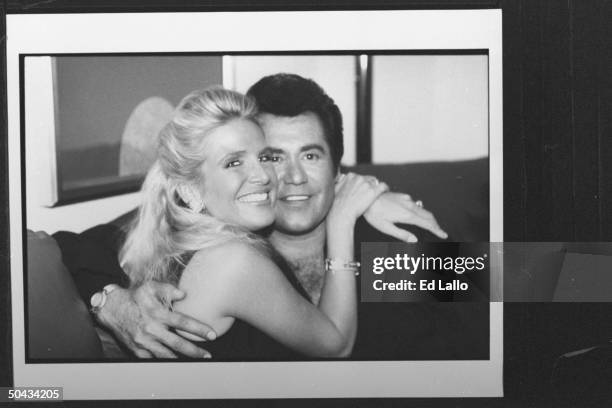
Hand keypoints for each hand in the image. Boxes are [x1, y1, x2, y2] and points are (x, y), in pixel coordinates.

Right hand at [95, 281, 216, 358]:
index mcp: (157, 313)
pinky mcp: (137, 351)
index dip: (199, 329)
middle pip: (177, 344)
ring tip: (196, 361)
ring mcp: (144, 342)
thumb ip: (168, 289)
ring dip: (182, 359)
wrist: (112, 309)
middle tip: (208, 355)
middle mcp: (151, 329)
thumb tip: (184, 294)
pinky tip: (177, 362)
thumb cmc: (136, 297)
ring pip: (167, 355)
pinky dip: (166, 361)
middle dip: (195, 351)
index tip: (212, 335)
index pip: (182, 322)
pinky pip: (154, 359)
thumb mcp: (151, 287)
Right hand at [330, 173, 388, 223]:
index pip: (361, 177)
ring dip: (377, 188)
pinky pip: (383, 186)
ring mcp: (366, 184)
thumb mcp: (336, 189)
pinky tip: (386, 192)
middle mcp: (359, 178)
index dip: (363, 183)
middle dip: (370, 185)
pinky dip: (385, 188)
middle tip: (371, 193)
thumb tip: (342, 178)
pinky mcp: (373, 191)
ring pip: (376, 182)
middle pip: (369, 179)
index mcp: (350, 176)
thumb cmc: (337, 204)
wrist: (341, 213)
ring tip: (378, 194)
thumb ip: (341, 182)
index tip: (364, 189)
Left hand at [364, 192, 447, 241]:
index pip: (427, 223)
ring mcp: (407, 199)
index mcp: (407, 215)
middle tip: (440, 232)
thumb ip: (402, 234)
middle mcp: (409, 206)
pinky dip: (421, 211)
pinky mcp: (403, 196)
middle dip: (436, 224)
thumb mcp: (386, 228)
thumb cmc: (374, 214)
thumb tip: (415, 240)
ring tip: (431, 225)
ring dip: (429, 217)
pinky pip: (416, 204)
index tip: (444, 235)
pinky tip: (417, 215)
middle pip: (428, 215)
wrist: (367, 197)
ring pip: (423, 209)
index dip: (437, 230)